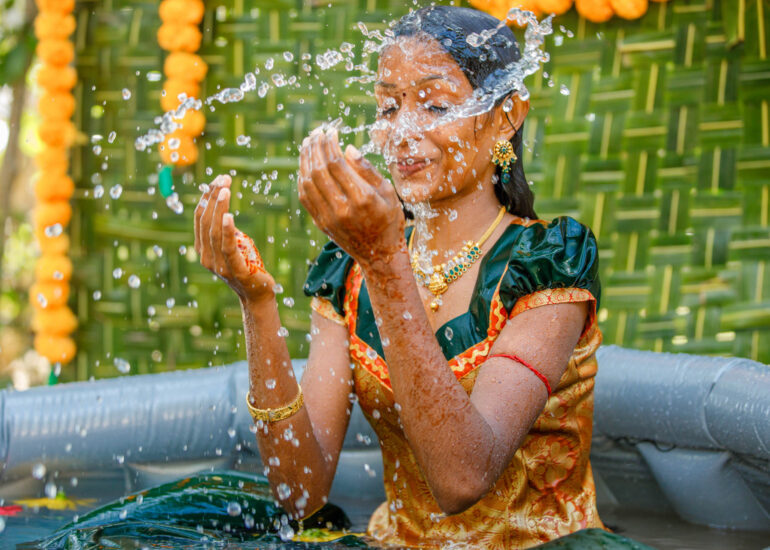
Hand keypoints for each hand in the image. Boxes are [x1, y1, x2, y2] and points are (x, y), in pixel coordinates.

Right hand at [194, 175, 275, 303]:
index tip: (217, 180)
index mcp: (203, 249)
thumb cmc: (247, 267)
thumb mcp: (233, 246)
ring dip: (219, 208)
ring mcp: (219, 265)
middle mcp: (206, 257)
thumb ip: (225, 232)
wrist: (257, 295)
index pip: (200, 218)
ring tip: (225, 190)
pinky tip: (229, 216)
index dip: (206, 197)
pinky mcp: (235, 270)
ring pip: (214, 231)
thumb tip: (223, 210)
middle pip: (206, 221)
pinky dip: (227, 230)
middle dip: (213, 197)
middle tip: (223, 179)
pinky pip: (228, 247)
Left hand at [297, 128, 405, 265]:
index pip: (336, 163)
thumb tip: (347, 148)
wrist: (379, 254)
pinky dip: (302, 177)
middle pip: (319, 170)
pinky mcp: (320, 223)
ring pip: (307, 182)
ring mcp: (328, 217)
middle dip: (315, 147)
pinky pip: (305, 196)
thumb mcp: (388, 191)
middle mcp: (342, 208)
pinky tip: (306, 164)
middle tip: (316, 132)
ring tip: (308, 143)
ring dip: (305, 159)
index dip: (330, 144)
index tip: (331, 131)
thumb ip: (368, 169)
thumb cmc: (389, 219)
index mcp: (362, 198)